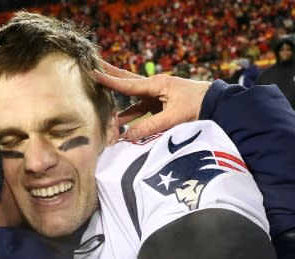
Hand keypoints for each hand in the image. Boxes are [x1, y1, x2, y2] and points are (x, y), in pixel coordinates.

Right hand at [95, 61, 210, 140]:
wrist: (219, 106)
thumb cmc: (199, 107)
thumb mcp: (175, 117)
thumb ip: (151, 127)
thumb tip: (127, 136)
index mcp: (157, 85)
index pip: (127, 84)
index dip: (109, 81)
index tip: (93, 73)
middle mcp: (154, 88)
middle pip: (127, 82)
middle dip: (110, 76)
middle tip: (94, 67)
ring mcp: (156, 97)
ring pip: (131, 99)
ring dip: (117, 103)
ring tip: (99, 100)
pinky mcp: (160, 106)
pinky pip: (140, 110)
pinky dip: (129, 116)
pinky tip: (120, 122)